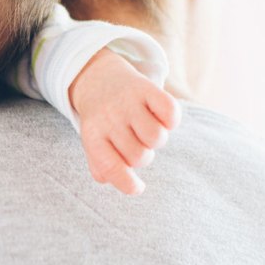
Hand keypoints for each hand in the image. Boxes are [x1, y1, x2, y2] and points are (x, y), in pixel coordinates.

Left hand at [68, 48, 180, 194]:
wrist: (98, 76)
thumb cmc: (101, 119)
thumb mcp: (94, 140)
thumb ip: (102, 165)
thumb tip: (123, 183)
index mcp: (93, 134)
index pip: (109, 166)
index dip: (126, 183)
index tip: (138, 188)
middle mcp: (109, 118)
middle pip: (140, 156)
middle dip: (143, 156)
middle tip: (136, 142)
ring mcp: (128, 102)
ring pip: (156, 138)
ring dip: (157, 139)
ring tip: (146, 129)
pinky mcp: (146, 87)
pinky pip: (170, 112)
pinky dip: (171, 119)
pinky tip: (160, 116)